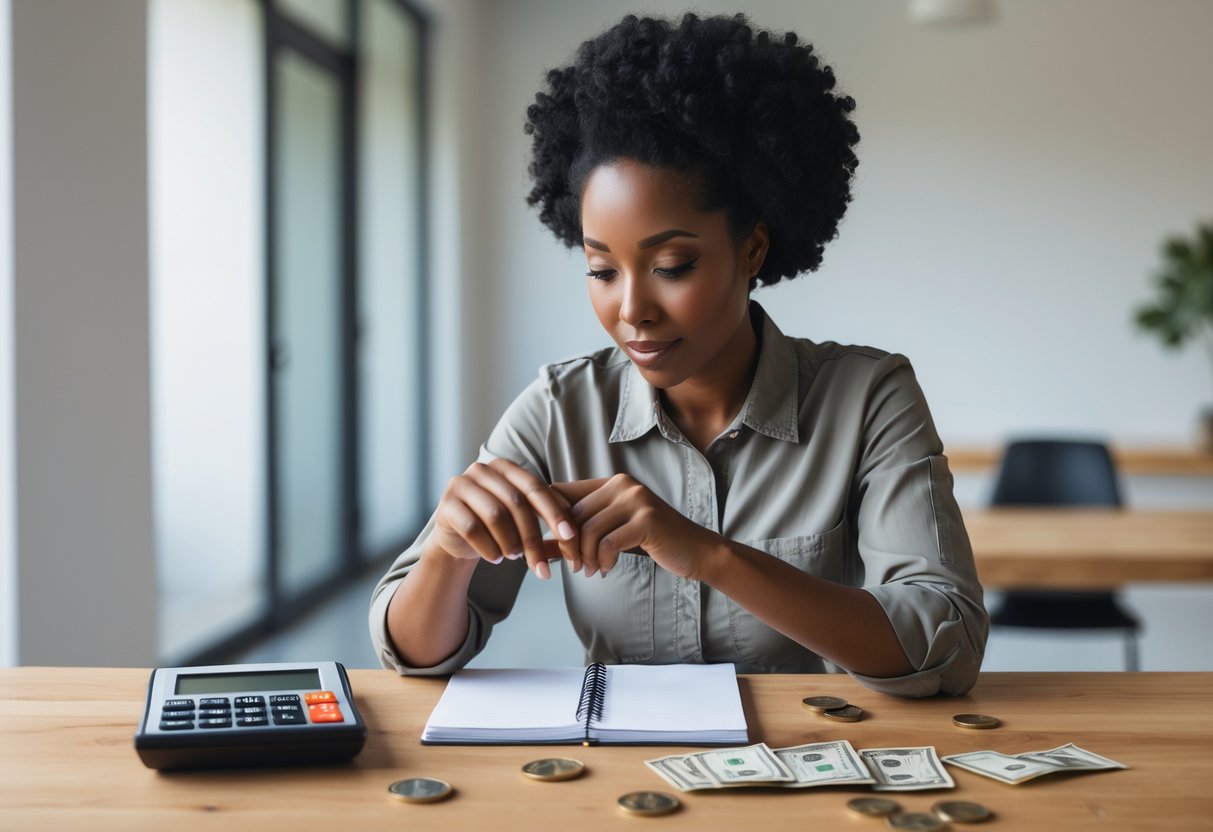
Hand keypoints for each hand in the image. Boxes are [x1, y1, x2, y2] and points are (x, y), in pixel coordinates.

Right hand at [426, 458, 580, 578]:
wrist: (458, 538)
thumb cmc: (498, 527)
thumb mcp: (524, 521)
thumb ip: (549, 524)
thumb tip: (578, 539)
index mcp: (506, 468)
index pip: (536, 488)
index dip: (554, 512)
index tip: (570, 537)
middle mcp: (483, 470)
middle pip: (517, 503)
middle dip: (533, 537)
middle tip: (542, 566)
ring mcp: (461, 484)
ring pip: (495, 515)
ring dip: (510, 542)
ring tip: (515, 558)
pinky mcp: (446, 505)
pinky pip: (472, 527)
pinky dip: (488, 547)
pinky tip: (495, 558)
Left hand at [553, 474, 716, 578]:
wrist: (695, 550)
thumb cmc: (652, 542)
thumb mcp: (612, 535)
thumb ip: (578, 536)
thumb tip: (538, 548)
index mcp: (612, 482)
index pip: (564, 493)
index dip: (549, 519)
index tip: (547, 545)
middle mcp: (623, 484)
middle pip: (573, 515)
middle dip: (567, 546)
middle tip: (574, 567)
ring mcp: (636, 500)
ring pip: (588, 530)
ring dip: (585, 557)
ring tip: (591, 571)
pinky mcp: (646, 520)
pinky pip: (607, 543)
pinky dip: (603, 560)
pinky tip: (607, 569)